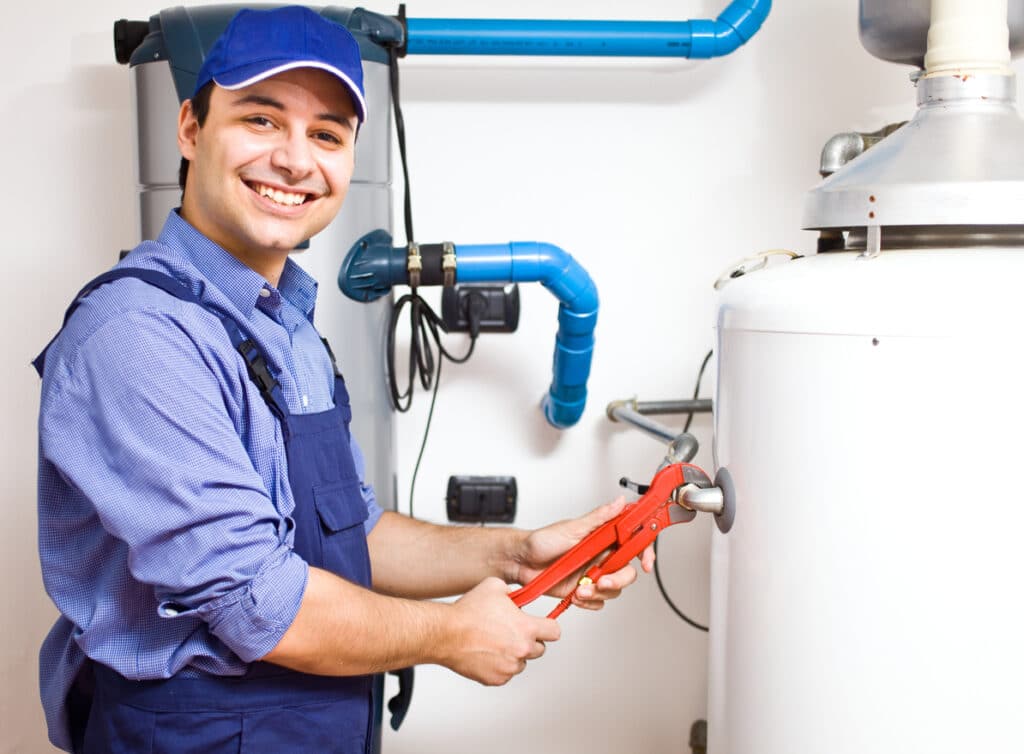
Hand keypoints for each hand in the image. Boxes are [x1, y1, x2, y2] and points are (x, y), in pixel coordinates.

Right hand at [444, 577, 560, 685]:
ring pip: (521, 662)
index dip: (548, 626)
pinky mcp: (495, 679)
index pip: (555, 632)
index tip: (543, 625)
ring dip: (514, 654)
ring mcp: (509, 667)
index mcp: (526, 628)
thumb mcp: (495, 586)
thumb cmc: (467, 612)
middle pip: (540, 649)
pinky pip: (505, 674)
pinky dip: (499, 666)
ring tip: (495, 642)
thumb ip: (512, 591)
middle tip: (512, 632)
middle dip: (529, 640)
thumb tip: (516, 595)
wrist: (446, 633)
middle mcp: (521, 650)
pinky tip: (486, 653)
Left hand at [515, 497, 654, 610]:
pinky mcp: (583, 590)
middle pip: (627, 571)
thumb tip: (620, 501)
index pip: (633, 543)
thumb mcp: (572, 527)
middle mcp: (601, 556)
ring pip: (613, 589)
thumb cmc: (542, 541)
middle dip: (618, 580)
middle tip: (602, 581)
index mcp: (603, 538)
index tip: (645, 562)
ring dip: (599, 592)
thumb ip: (599, 517)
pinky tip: (575, 595)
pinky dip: (588, 602)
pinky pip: (598, 602)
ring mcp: (593, 574)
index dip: (645, 551)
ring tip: (580, 589)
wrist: (521, 562)